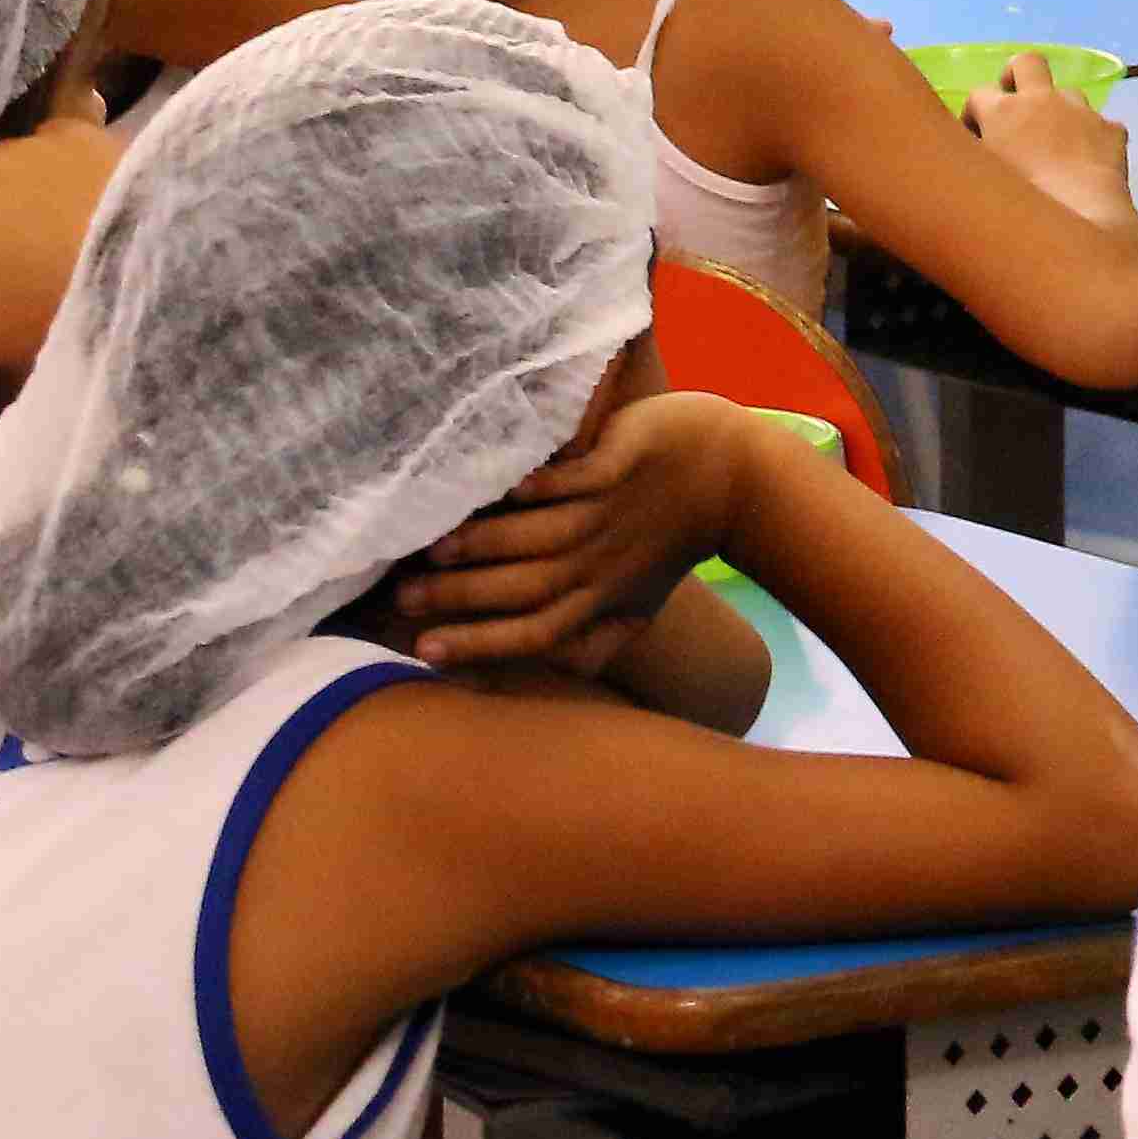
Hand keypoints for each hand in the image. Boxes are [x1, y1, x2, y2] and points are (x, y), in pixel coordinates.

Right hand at [396, 392, 750, 674]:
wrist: (735, 480)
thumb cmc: (676, 543)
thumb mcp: (642, 604)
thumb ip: (596, 639)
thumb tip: (553, 675)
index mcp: (599, 601)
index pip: (531, 634)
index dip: (478, 644)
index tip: (422, 649)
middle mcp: (600, 564)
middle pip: (523, 589)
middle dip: (461, 597)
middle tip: (402, 596)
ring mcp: (611, 512)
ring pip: (538, 536)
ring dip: (486, 542)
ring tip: (432, 547)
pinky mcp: (623, 463)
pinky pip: (575, 479)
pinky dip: (541, 488)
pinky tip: (503, 492)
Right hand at [965, 63, 1135, 215]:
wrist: (1079, 219)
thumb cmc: (1019, 206)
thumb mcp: (981, 180)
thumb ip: (975, 156)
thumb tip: (976, 150)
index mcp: (1003, 111)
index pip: (978, 94)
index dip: (974, 113)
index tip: (976, 137)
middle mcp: (1042, 100)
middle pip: (1027, 62)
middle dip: (1017, 76)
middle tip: (1015, 105)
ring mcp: (1081, 111)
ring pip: (1068, 93)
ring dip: (1059, 111)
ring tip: (1057, 144)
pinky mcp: (1111, 130)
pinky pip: (1100, 126)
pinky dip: (1093, 138)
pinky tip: (1090, 163)